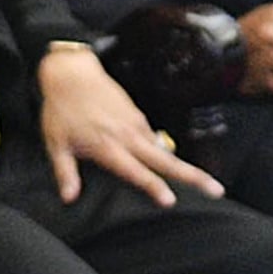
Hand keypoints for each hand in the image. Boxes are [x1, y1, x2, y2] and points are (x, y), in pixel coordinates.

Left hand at [38, 45, 222, 206]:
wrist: (71, 72)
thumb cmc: (61, 108)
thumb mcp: (56, 143)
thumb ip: (65, 172)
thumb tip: (69, 198)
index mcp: (108, 146)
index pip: (136, 171)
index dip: (154, 186)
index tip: (172, 201)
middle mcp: (128, 135)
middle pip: (167, 160)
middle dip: (193, 176)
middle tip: (216, 190)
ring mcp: (136, 123)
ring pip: (165, 149)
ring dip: (185, 166)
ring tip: (204, 182)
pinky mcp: (137, 114)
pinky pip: (154, 137)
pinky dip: (164, 151)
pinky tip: (168, 161)